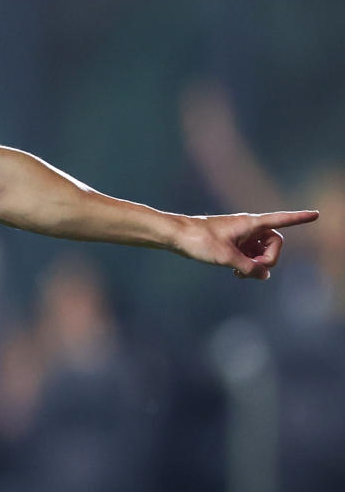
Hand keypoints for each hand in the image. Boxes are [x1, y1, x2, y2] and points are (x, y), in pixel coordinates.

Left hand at [178, 210, 318, 279]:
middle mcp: (249, 227)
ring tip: (240, 273)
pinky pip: (250, 255)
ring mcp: (241, 236)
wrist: (175, 235)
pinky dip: (248, 264)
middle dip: (269, 259)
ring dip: (257, 264)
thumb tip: (264, 276)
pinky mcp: (232, 243)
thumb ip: (249, 268)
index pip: (281, 220)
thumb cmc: (199, 240)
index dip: (299, 219)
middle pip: (275, 243)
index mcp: (251, 223)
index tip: (316, 214)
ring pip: (262, 251)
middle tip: (252, 269)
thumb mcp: (227, 258)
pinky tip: (237, 273)